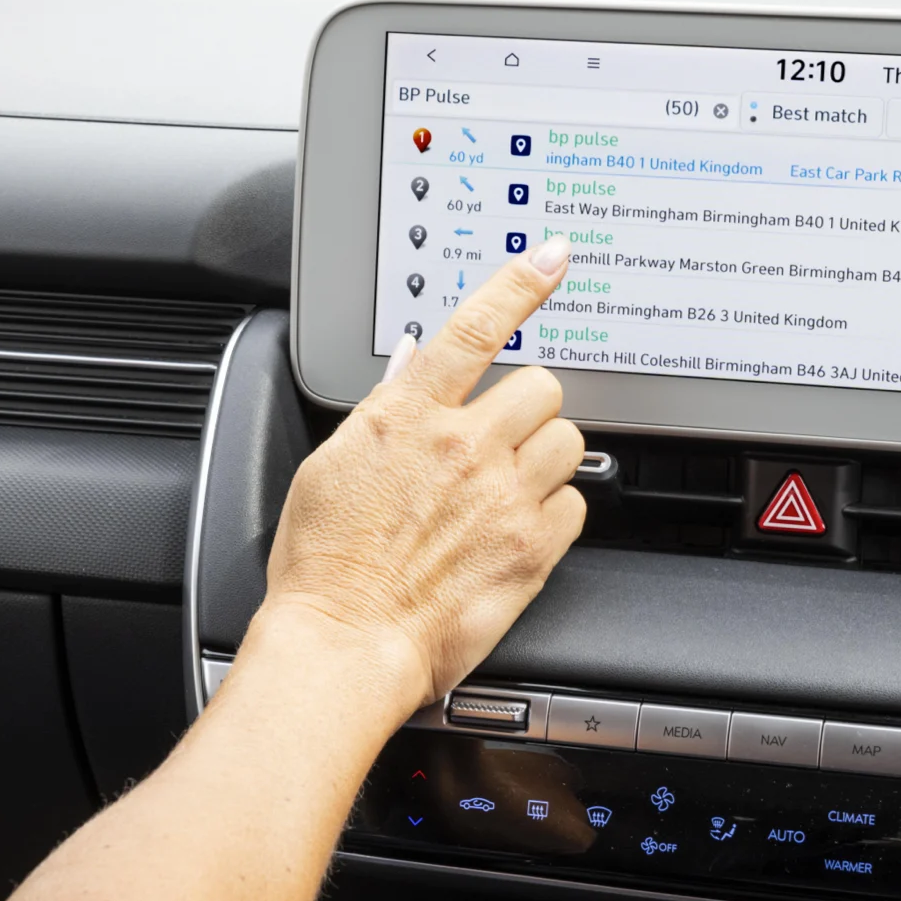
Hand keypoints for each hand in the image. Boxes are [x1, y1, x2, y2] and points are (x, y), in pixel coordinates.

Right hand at [255, 237, 585, 715]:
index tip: (550, 258)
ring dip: (545, 458)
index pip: (476, 327)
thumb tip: (411, 364)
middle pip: (541, 386)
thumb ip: (385, 410)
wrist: (344, 642)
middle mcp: (462, 446)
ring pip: (567, 440)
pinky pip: (575, 503)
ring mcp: (502, 495)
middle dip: (528, 408)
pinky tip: (518, 530)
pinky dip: (554, 513)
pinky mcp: (531, 547)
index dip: (521, 283)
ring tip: (508, 489)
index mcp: (408, 416)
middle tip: (503, 439)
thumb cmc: (325, 566)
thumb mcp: (333, 465)